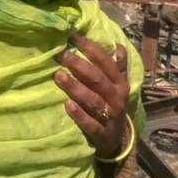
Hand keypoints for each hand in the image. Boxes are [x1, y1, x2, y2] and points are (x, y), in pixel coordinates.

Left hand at [54, 35, 130, 157]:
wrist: (117, 140)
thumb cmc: (112, 106)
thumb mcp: (118, 86)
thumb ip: (118, 66)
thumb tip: (118, 45)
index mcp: (120, 84)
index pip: (106, 63)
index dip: (91, 49)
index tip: (73, 37)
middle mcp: (116, 98)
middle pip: (97, 80)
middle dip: (79, 66)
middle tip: (61, 55)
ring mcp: (110, 117)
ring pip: (93, 100)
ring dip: (76, 88)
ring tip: (58, 76)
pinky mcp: (101, 133)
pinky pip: (91, 124)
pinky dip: (79, 115)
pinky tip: (67, 105)